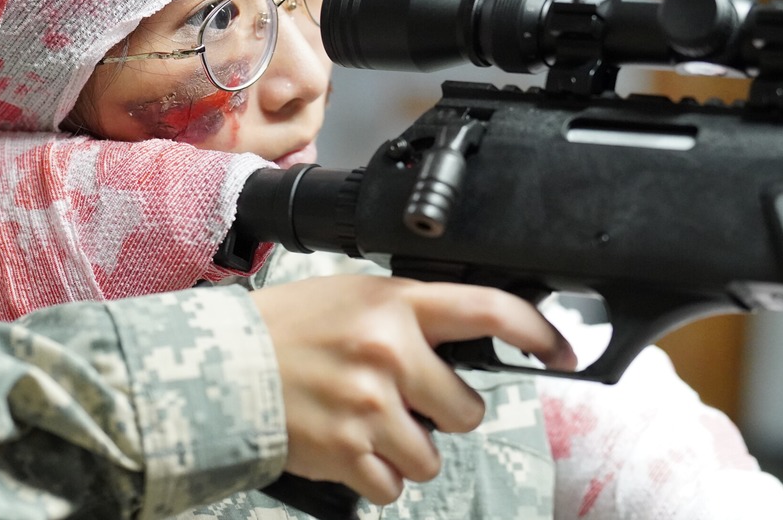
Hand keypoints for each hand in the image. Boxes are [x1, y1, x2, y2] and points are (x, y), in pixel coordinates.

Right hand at [251, 275, 575, 505]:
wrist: (222, 365)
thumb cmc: (289, 327)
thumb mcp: (356, 296)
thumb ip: (411, 312)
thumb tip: (468, 340)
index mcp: (396, 305)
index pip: (490, 310)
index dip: (537, 333)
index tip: (560, 350)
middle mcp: (389, 353)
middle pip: (466, 409)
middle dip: (445, 414)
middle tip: (406, 399)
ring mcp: (369, 407)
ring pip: (432, 458)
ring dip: (408, 449)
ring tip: (366, 422)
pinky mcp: (347, 453)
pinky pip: (393, 486)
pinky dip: (376, 475)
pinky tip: (348, 444)